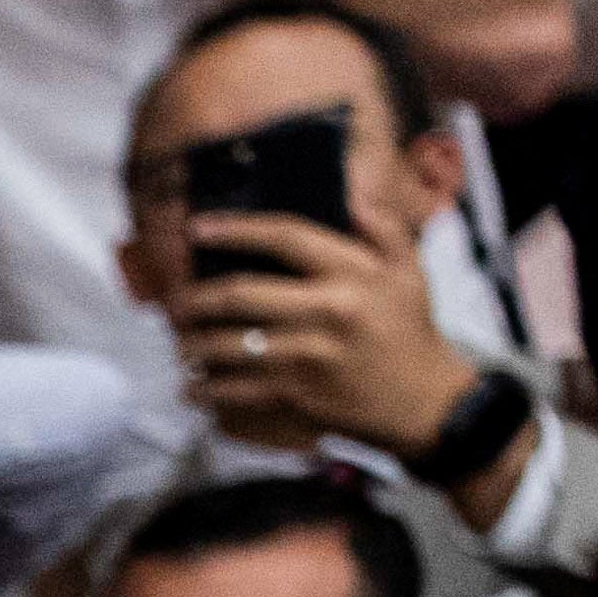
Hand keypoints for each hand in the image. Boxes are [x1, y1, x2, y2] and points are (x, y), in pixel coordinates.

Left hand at [169, 212, 468, 459]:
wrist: (423, 400)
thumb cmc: (410, 331)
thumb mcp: (410, 272)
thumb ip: (384, 230)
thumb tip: (354, 195)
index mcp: (351, 275)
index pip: (286, 237)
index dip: (236, 229)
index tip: (196, 228)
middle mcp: (326, 310)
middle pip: (239, 294)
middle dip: (194, 297)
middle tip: (174, 300)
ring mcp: (307, 355)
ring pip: (227, 345)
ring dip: (191, 345)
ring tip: (179, 343)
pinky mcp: (295, 394)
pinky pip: (233, 390)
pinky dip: (204, 390)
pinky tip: (190, 387)